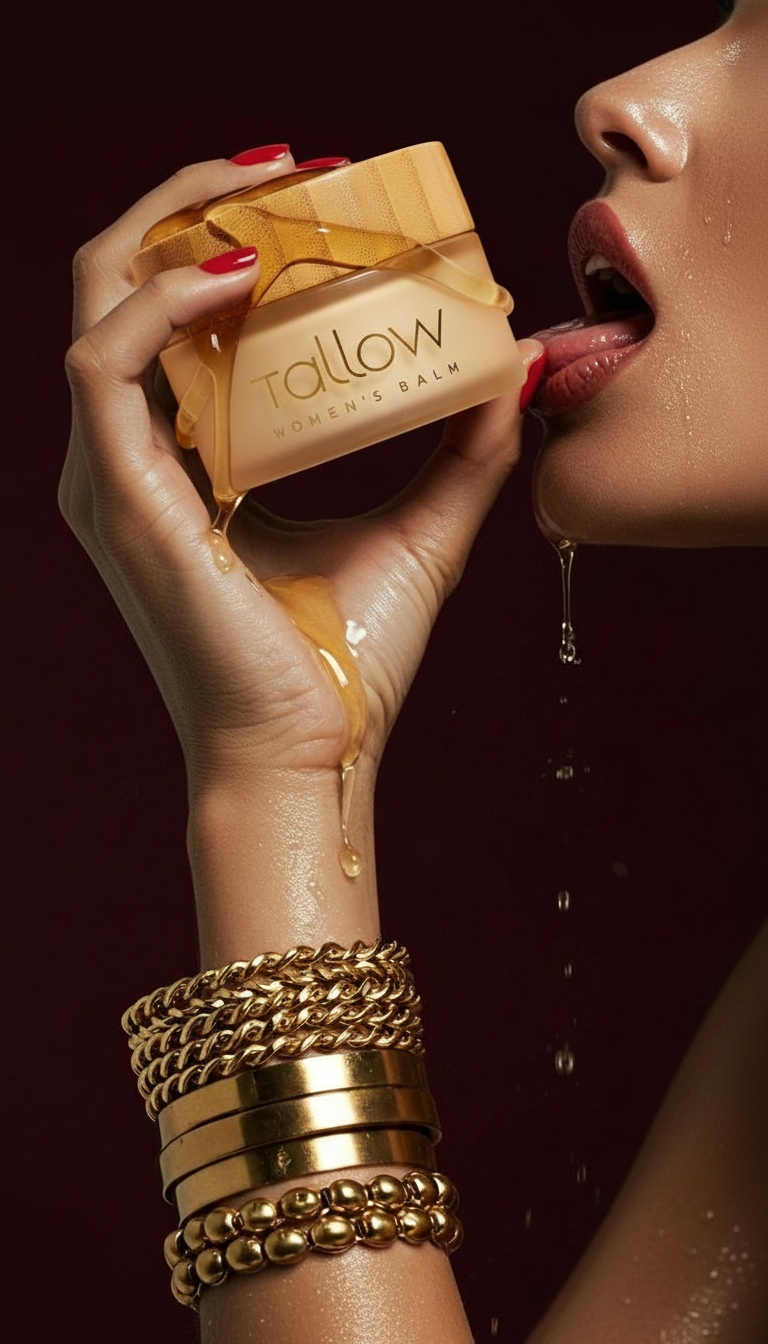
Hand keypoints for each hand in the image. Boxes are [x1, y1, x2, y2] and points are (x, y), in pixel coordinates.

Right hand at [62, 150, 543, 799]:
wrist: (312, 759)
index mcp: (188, 466)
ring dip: (176, 226)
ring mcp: (112, 477)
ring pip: (101, 298)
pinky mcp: (118, 497)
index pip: (182, 316)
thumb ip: (463, 449)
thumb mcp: (422, 529)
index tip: (315, 198)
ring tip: (269, 190)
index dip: (233, 238)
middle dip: (199, 203)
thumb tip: (515, 367)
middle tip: (294, 169)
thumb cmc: (343, 666)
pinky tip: (239, 271)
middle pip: (128, 281)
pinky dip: (162, 302)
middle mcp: (134, 460)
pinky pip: (104, 363)